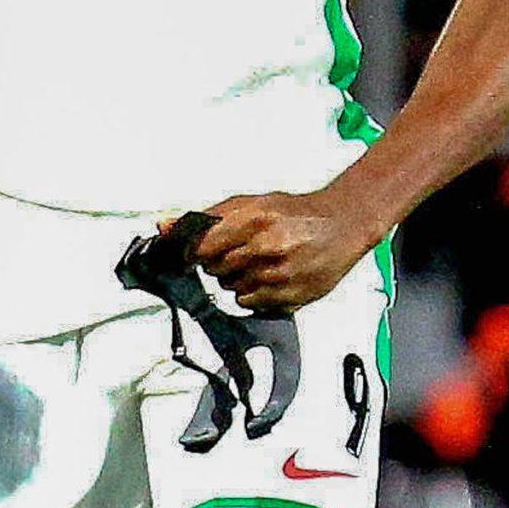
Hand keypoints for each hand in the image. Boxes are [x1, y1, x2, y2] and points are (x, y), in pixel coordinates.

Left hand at [192, 187, 369, 312]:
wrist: (344, 224)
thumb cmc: (297, 213)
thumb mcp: (251, 203)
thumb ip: (207, 217)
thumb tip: (164, 227)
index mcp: (254, 219)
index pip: (202, 247)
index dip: (194, 252)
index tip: (193, 253)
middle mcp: (267, 248)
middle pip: (215, 270)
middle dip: (221, 262)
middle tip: (241, 251)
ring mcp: (279, 275)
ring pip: (232, 288)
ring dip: (238, 278)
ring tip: (261, 262)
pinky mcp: (290, 297)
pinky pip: (251, 303)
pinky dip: (254, 293)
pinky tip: (271, 277)